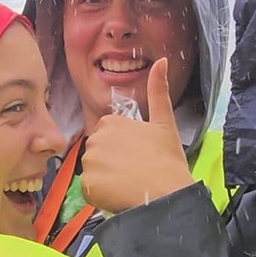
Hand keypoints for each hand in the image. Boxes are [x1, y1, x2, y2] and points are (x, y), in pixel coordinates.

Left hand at [82, 58, 196, 213]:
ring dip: (105, 180)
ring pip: (93, 172)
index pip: (107, 137)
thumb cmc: (167, 160)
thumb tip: (161, 61)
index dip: (121, 150)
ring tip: (128, 184)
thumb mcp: (164, 122)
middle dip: (111, 164)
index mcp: (111, 122)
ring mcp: (90, 162)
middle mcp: (96, 138)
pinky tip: (119, 195)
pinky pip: (90, 190)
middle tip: (134, 172)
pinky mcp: (88, 184)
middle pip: (97, 154)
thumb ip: (159, 91)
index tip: (136, 158)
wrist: (166, 193)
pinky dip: (101, 196)